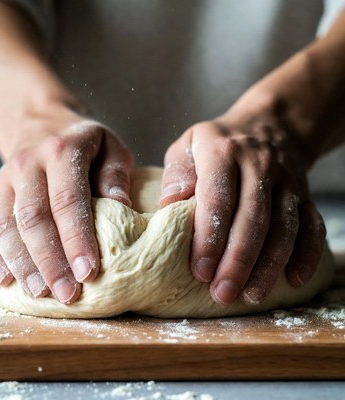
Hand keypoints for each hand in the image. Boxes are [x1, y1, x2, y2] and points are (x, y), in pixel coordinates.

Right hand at [0, 111, 132, 303]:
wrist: (44, 125)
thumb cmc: (87, 145)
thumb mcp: (111, 148)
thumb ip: (115, 175)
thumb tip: (122, 206)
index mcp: (62, 151)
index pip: (68, 200)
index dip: (77, 239)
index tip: (88, 273)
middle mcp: (28, 164)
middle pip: (34, 218)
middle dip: (50, 260)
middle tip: (66, 294)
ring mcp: (5, 179)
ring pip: (6, 226)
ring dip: (22, 263)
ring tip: (39, 293)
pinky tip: (3, 279)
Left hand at [160, 109, 325, 304]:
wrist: (267, 125)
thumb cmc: (217, 143)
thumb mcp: (187, 145)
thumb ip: (177, 173)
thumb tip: (169, 205)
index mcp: (224, 152)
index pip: (218, 198)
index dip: (209, 238)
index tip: (200, 271)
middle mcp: (260, 165)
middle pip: (253, 218)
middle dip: (237, 260)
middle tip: (222, 293)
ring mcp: (287, 181)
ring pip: (284, 227)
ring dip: (268, 265)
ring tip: (250, 296)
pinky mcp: (305, 195)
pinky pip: (313, 225)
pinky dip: (307, 254)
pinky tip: (294, 281)